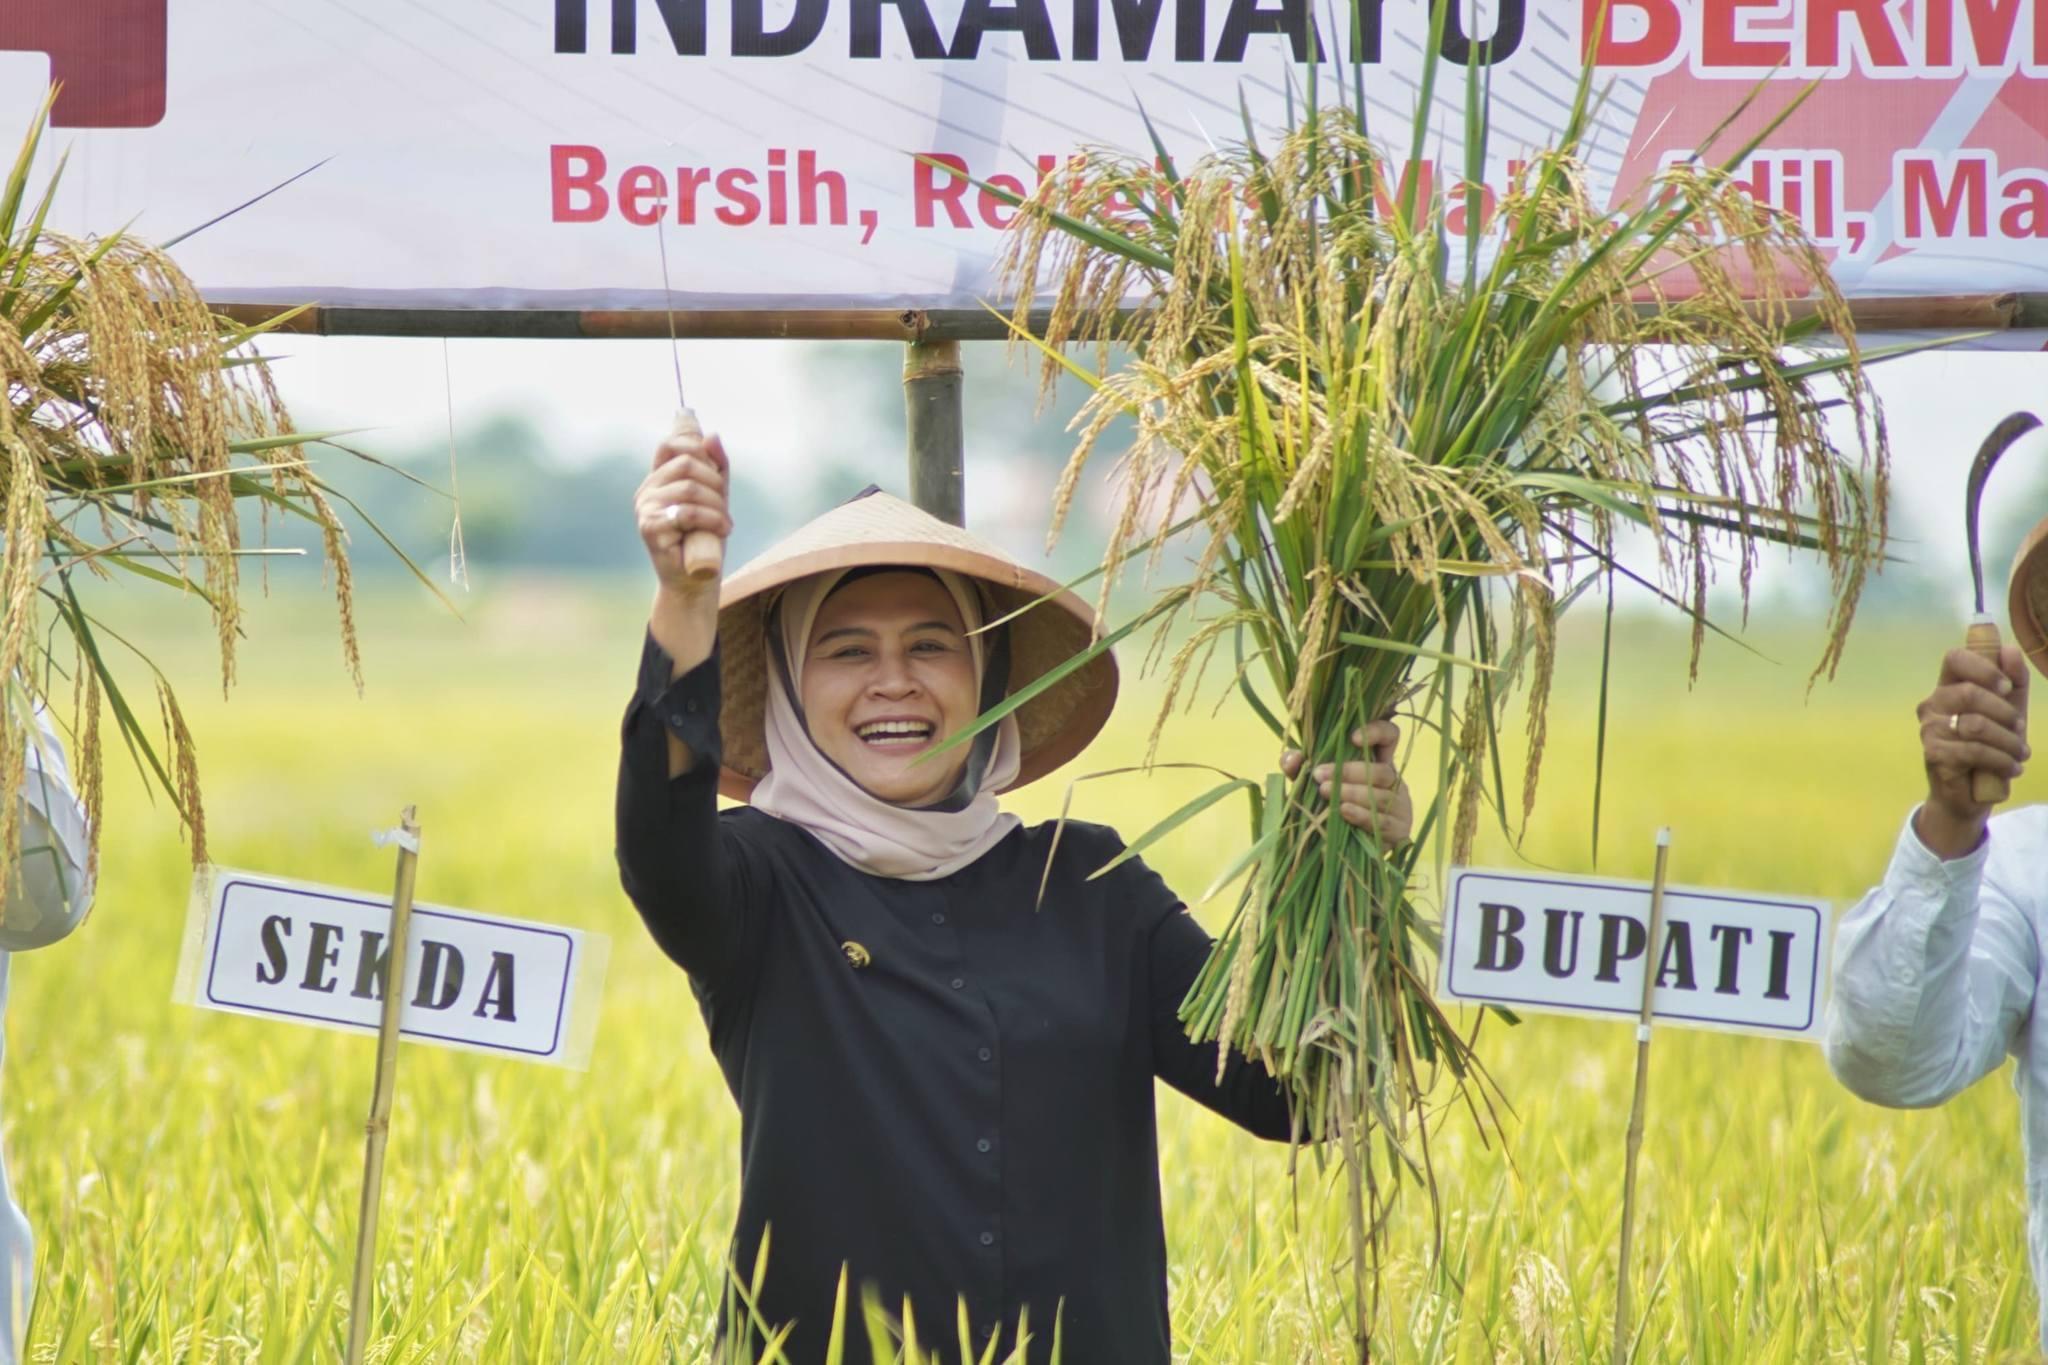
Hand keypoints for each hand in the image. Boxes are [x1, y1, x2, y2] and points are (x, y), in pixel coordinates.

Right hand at [635, 426, 730, 598]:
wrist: (695, 579)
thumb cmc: (704, 538)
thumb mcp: (716, 496)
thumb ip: (715, 466)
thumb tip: (712, 435)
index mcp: (658, 479)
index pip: (671, 445)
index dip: (696, 448)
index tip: (717, 471)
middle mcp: (647, 490)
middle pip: (687, 463)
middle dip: (715, 483)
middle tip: (725, 507)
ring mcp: (645, 508)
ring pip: (690, 488)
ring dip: (717, 506)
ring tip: (724, 524)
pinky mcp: (650, 527)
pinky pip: (687, 512)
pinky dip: (712, 520)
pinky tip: (721, 530)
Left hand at [1281, 720, 1411, 845]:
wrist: (1348, 852)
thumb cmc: (1332, 810)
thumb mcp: (1314, 786)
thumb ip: (1301, 770)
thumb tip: (1291, 758)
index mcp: (1378, 763)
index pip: (1389, 736)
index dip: (1376, 732)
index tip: (1352, 738)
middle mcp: (1393, 782)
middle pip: (1382, 770)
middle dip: (1349, 771)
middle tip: (1319, 775)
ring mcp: (1400, 807)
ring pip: (1381, 795)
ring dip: (1352, 792)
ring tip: (1326, 793)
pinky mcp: (1399, 831)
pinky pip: (1382, 821)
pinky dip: (1361, 815)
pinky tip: (1344, 811)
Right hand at [1913, 643, 2029, 858]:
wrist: (1972, 793)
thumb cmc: (1990, 746)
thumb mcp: (2010, 710)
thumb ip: (2014, 680)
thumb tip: (2010, 650)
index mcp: (1949, 687)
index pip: (1955, 659)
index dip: (1984, 667)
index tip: (2006, 687)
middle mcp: (1933, 705)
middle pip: (1968, 693)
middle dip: (2004, 712)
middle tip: (2019, 729)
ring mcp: (1930, 730)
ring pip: (1975, 725)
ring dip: (2008, 741)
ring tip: (2020, 754)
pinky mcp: (1934, 754)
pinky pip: (1973, 751)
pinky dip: (2001, 760)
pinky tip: (2011, 768)